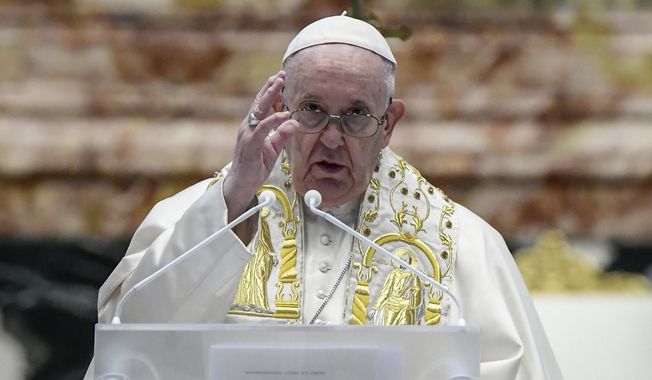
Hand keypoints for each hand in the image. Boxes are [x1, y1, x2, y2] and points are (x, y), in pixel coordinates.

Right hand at [223, 71, 297, 221]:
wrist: (241, 184)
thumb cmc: (255, 166)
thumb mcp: (273, 149)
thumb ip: (282, 135)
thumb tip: (294, 122)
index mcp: (253, 126)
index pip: (262, 105)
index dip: (271, 92)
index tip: (281, 79)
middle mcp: (248, 126)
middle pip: (259, 102)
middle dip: (270, 87)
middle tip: (281, 74)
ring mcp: (248, 134)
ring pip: (259, 110)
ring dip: (270, 96)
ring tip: (280, 83)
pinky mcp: (250, 143)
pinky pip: (263, 128)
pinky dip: (274, 120)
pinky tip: (285, 114)